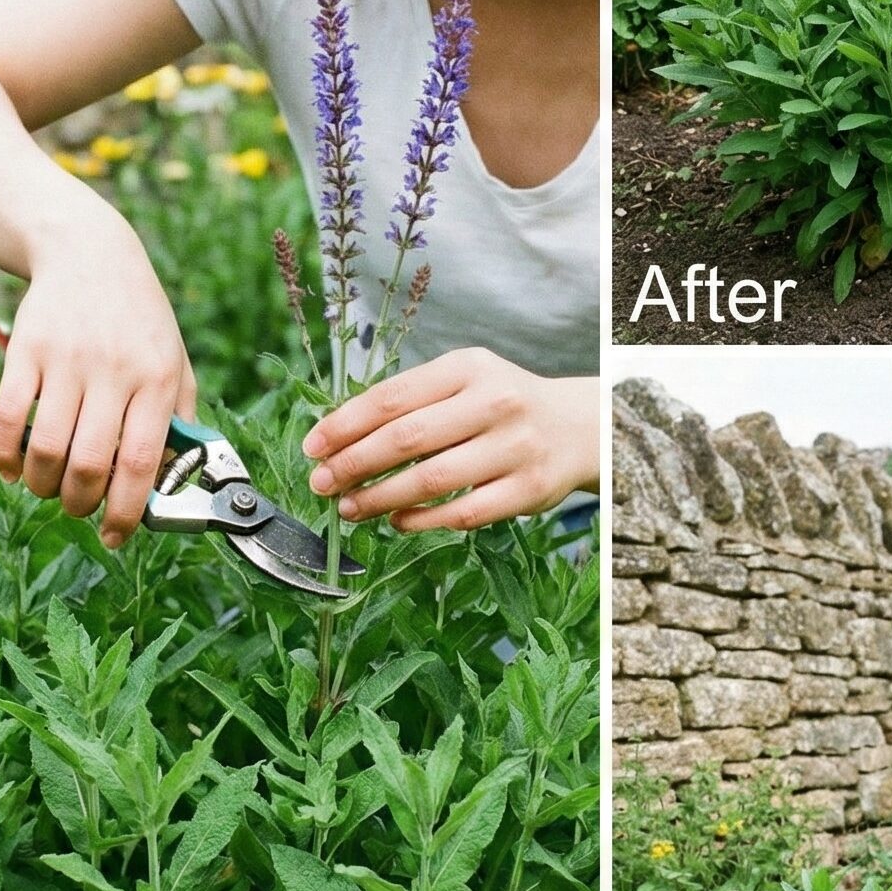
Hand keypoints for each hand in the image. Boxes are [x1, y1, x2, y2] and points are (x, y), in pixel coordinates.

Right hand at [0, 200, 196, 548]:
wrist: (91, 254)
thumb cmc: (139, 321)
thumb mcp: (176, 362)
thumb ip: (181, 421)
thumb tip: (171, 486)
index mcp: (157, 379)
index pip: (141, 463)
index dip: (126, 513)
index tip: (114, 536)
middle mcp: (113, 370)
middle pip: (90, 465)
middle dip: (79, 505)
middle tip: (77, 507)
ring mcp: (67, 359)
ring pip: (47, 449)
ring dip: (42, 485)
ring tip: (47, 487)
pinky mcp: (26, 350)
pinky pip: (8, 418)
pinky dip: (4, 456)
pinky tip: (12, 468)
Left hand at [301, 350, 598, 532]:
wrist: (578, 427)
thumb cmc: (500, 405)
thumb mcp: (462, 381)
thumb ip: (410, 401)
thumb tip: (338, 436)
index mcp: (467, 368)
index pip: (392, 398)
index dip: (345, 424)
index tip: (313, 447)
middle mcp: (494, 403)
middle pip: (407, 438)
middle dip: (354, 464)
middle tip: (322, 483)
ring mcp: (514, 448)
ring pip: (431, 480)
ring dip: (380, 498)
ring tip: (349, 507)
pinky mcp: (527, 490)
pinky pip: (462, 512)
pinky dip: (421, 521)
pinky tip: (396, 521)